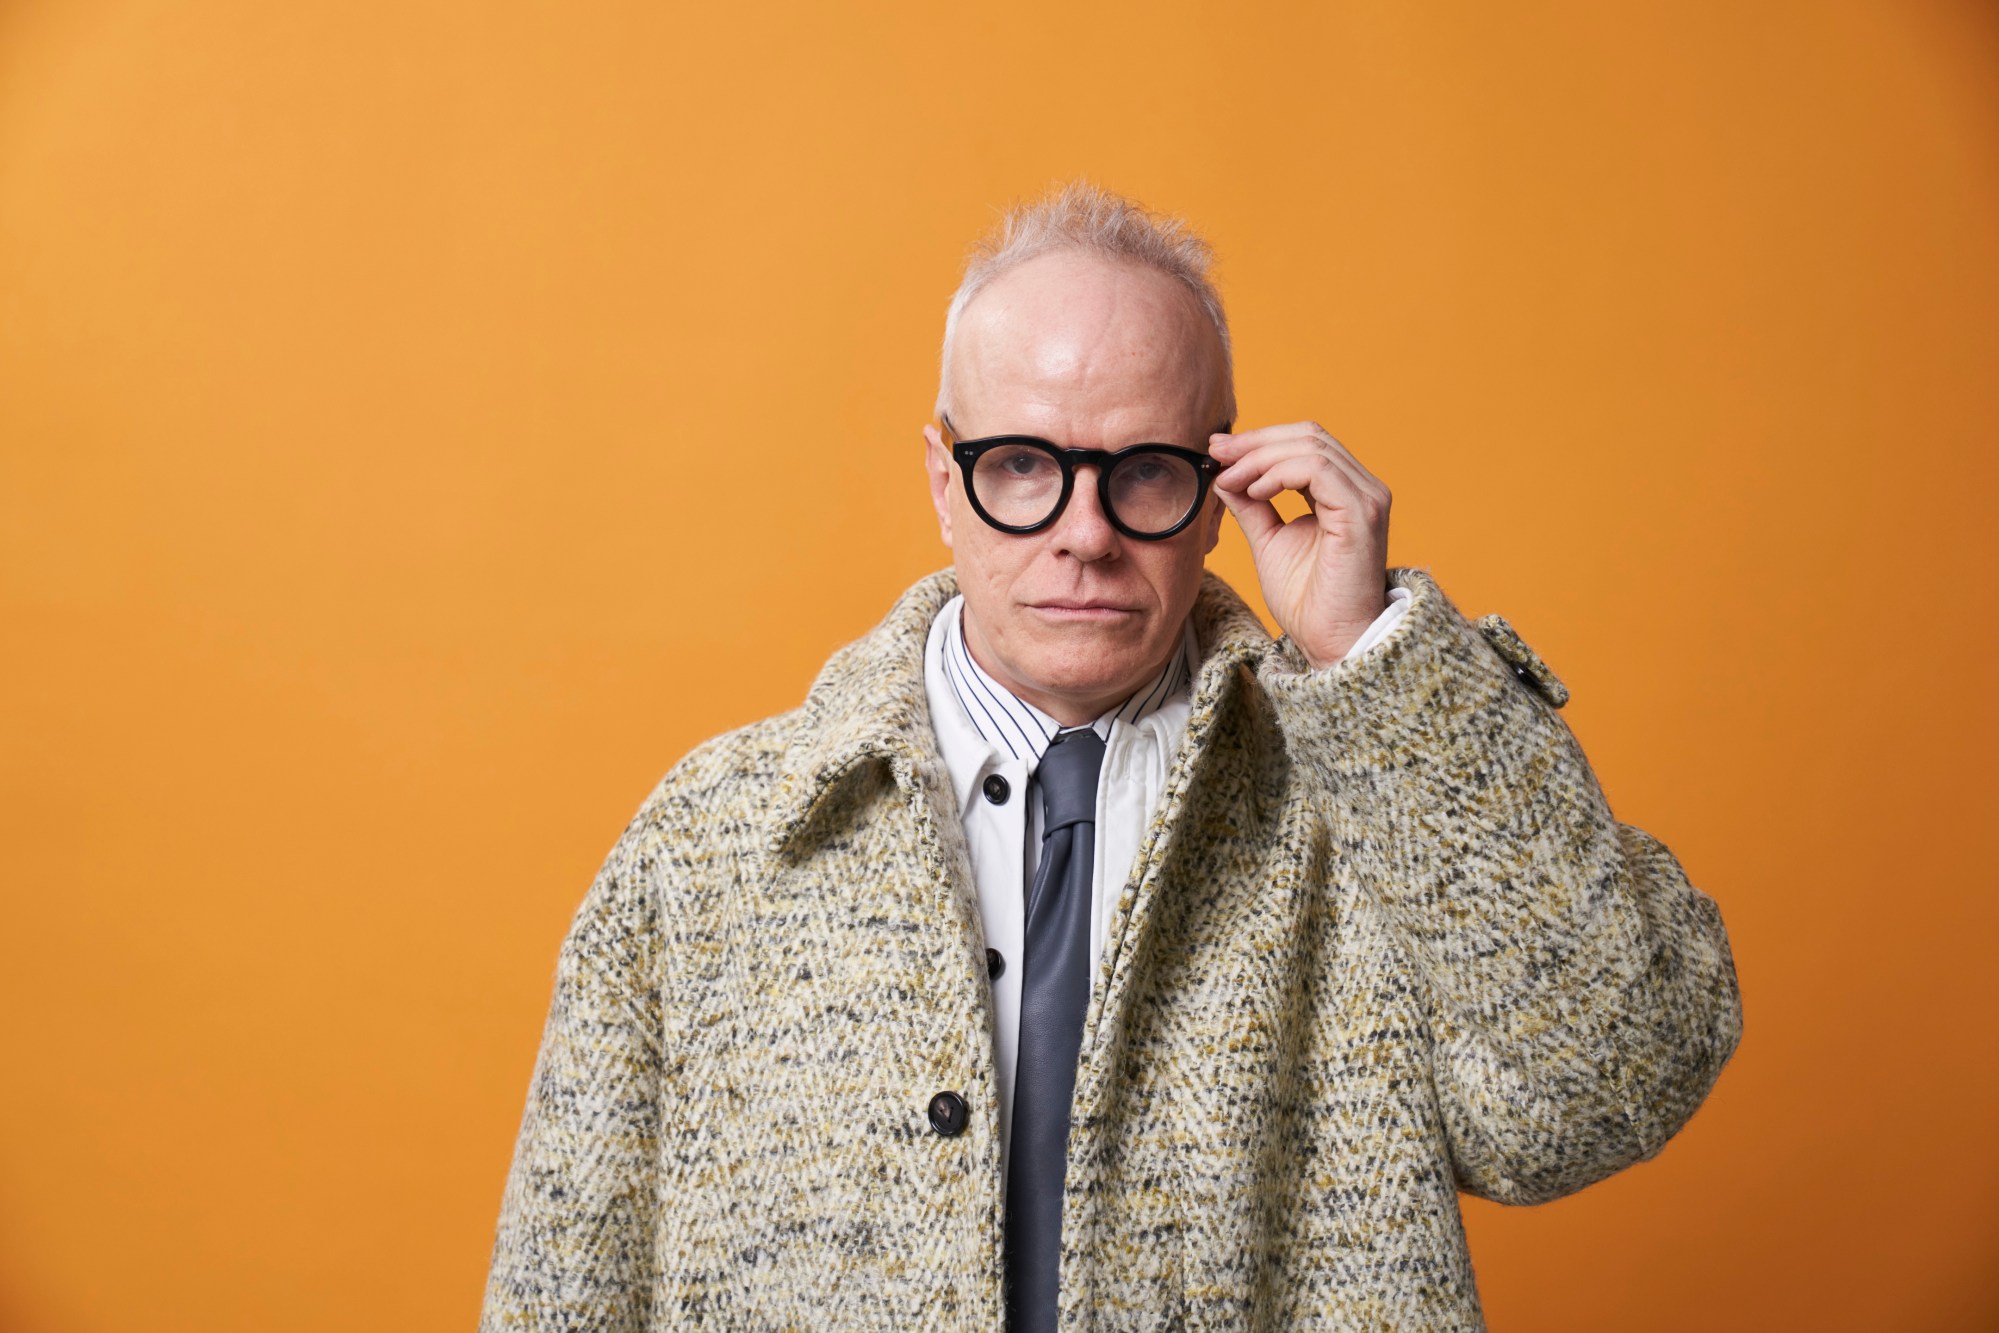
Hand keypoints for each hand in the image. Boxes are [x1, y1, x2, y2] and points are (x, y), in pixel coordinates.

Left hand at [1209, 421, 1390, 669]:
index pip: (1304, 442)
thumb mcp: (1269, 540)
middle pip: (1308, 434)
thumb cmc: (1307, 600)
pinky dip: (1278, 473)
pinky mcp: (1362, 512)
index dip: (1259, 440)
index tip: (1216, 449)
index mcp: (1345, 490)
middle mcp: (1362, 487)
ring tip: (1229, 477)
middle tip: (1216, 451)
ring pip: (1311, 446)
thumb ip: (1252, 505)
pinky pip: (1317, 469)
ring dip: (1260, 457)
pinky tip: (1254, 490)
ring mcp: (1366, 497)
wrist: (1329, 640)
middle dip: (1255, 441)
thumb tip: (1223, 474)